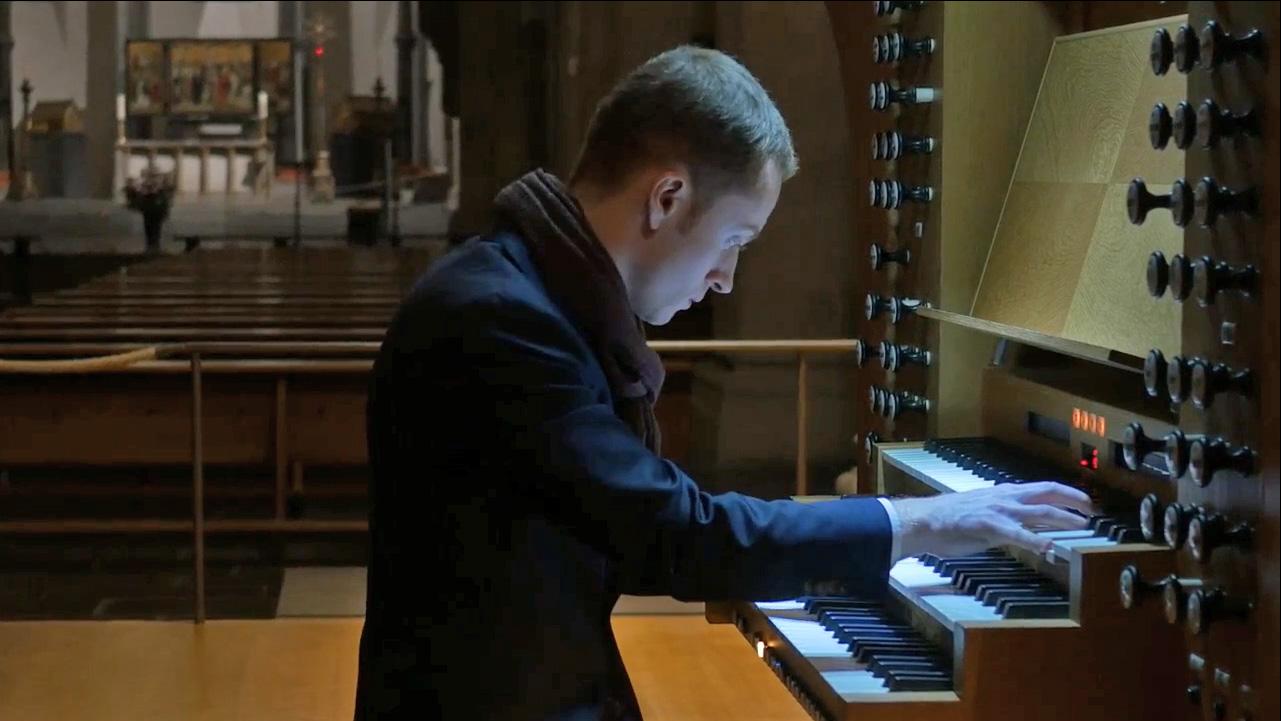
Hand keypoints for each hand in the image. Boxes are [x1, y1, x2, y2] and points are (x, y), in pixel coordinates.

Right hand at [889, 482, 1096, 559]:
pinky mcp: (990, 526)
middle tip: (1092, 510)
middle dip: (1074, 500)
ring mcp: (999, 511)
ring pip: (1041, 511)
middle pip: (1048, 493)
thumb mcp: (982, 512)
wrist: (923, 521)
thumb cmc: (948, 520)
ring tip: (1082, 525)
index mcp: (1003, 493)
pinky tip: (1050, 549)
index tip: (1083, 502)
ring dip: (1065, 518)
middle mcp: (1005, 497)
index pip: (1042, 488)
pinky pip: (1018, 534)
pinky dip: (1036, 541)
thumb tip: (1024, 526)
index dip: (1066, 493)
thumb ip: (1005, 517)